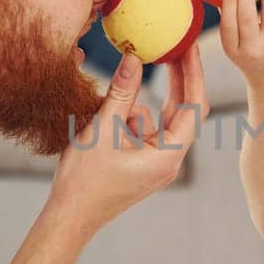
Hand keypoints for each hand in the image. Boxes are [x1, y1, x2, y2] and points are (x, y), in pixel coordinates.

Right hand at [46, 46, 208, 235]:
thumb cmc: (85, 181)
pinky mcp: (142, 161)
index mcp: (169, 155)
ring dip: (138, 103)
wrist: (69, 216)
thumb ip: (121, 92)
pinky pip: (143, 129)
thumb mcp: (103, 129)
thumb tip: (134, 58)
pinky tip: (104, 120)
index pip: (194, 107)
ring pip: (157, 119)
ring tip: (114, 100)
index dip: (193, 73)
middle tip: (172, 46)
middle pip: (182, 110)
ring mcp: (157, 161)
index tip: (189, 47)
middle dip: (176, 79)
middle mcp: (169, 159)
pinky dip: (127, 118)